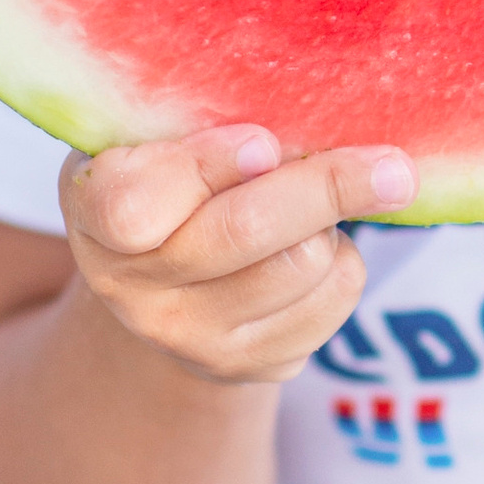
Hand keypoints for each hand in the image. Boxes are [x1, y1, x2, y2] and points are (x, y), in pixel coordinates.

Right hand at [60, 127, 416, 385]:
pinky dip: (342, 262)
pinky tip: (313, 245)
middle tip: (391, 164)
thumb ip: (199, 117)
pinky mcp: (250, 366)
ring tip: (309, 203)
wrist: (163, 283)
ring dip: (327, 221)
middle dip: (327, 185)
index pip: (137, 207)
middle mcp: (128, 287)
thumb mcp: (155, 133)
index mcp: (93, 212)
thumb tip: (297, 121)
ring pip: (303, 264)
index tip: (263, 143)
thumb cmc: (169, 174)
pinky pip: (334, 300)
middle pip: (246, 232)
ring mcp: (188, 337)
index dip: (207, 168)